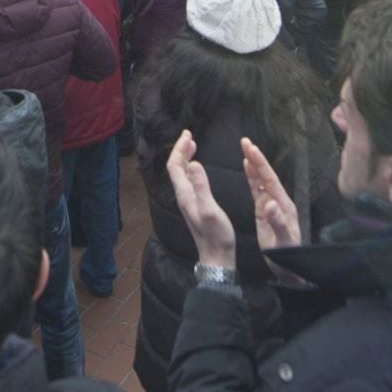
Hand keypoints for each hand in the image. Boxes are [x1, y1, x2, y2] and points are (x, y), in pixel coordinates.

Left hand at [166, 130, 236, 270]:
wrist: (217, 257)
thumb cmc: (216, 235)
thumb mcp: (210, 209)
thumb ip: (202, 187)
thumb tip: (194, 163)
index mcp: (185, 194)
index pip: (175, 166)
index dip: (179, 148)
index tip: (188, 134)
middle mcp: (183, 196)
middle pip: (175, 168)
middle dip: (180, 149)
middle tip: (189, 135)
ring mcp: (188, 201)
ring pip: (181, 174)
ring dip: (184, 158)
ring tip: (192, 145)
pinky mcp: (194, 205)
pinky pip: (188, 180)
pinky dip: (191, 168)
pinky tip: (198, 167)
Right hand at [240, 137, 300, 254]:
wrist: (289, 269)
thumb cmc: (287, 257)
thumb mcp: (282, 242)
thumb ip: (278, 222)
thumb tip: (270, 203)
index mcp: (284, 206)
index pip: (271, 181)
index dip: (261, 165)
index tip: (252, 150)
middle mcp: (279, 202)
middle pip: (266, 176)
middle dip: (256, 158)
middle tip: (245, 141)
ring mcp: (271, 206)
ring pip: (261, 180)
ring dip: (253, 165)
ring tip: (244, 148)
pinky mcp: (264, 211)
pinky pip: (257, 190)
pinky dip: (251, 178)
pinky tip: (246, 167)